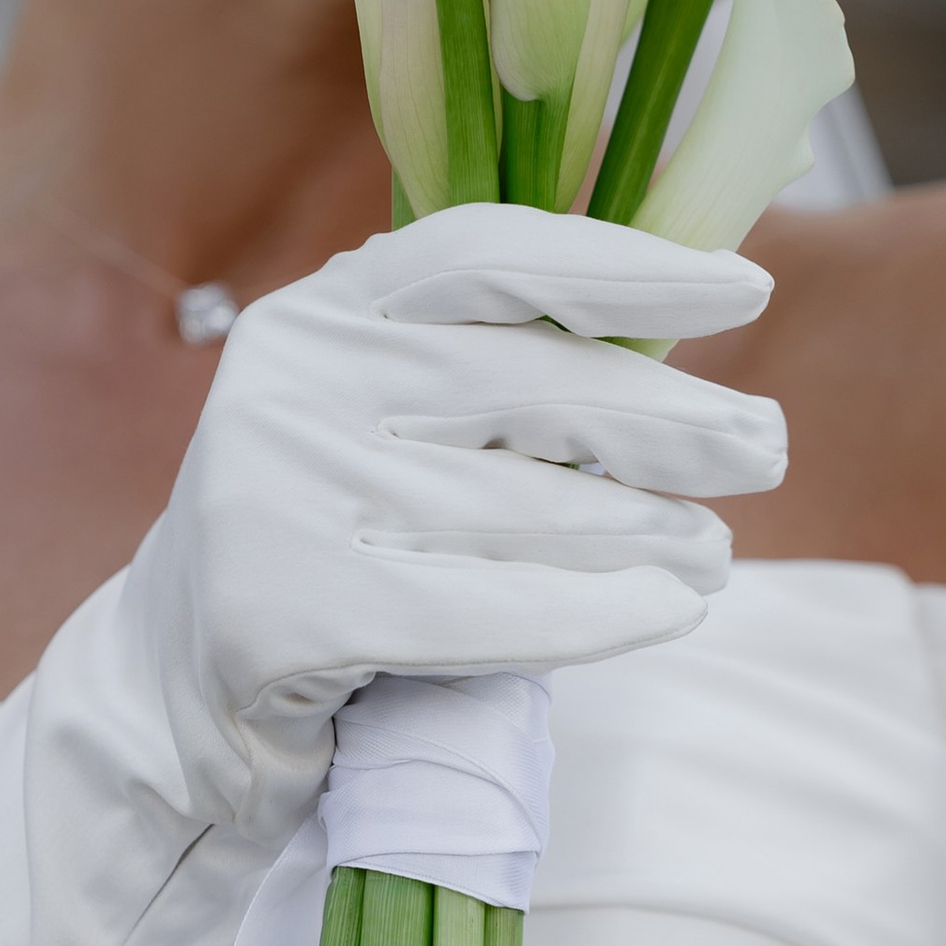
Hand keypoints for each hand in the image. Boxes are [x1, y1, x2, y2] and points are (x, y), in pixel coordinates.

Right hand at [111, 205, 783, 837]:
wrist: (179, 690)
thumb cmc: (328, 541)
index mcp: (325, 310)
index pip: (491, 255)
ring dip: (647, 530)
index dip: (629, 264)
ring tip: (716, 551)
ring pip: (517, 506)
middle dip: (667, 418)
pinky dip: (593, 615)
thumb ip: (493, 377)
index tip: (748, 288)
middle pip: (526, 383)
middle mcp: (294, 381)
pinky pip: (481, 611)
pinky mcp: (283, 610)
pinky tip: (665, 612)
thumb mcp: (387, 425)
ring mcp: (276, 493)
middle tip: (766, 448)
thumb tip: (681, 356)